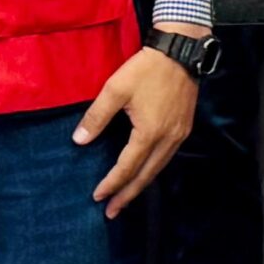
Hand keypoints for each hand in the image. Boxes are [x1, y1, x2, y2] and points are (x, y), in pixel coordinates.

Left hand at [74, 22, 203, 218]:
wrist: (180, 51)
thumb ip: (96, 117)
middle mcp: (168, 139)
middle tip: (112, 212)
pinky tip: (145, 172)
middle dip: (127, 195)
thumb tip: (79, 141)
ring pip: (159, 168)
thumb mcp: (115, 90)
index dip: (111, 183)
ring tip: (126, 198)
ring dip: (141, 185)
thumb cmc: (146, 69)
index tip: (97, 197)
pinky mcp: (184, 127)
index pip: (127, 167)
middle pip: (146, 176)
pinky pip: (167, 157)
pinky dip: (153, 170)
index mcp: (149, 133)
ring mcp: (179, 135)